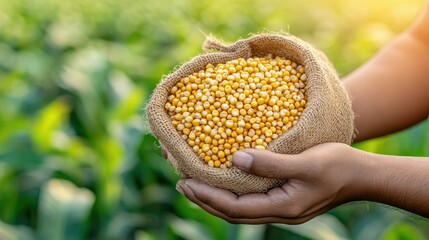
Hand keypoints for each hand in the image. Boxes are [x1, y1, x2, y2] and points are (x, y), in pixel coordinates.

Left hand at [176, 143, 361, 223]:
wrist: (362, 175)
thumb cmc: (337, 166)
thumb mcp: (304, 162)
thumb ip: (269, 164)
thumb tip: (234, 159)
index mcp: (281, 207)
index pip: (233, 207)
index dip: (207, 197)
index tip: (185, 182)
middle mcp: (278, 212)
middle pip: (232, 212)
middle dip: (205, 200)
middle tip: (182, 184)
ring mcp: (281, 208)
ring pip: (240, 208)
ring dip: (215, 198)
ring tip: (196, 185)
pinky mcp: (284, 199)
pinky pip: (250, 200)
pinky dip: (231, 194)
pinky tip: (226, 181)